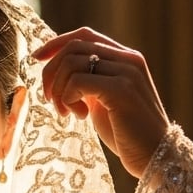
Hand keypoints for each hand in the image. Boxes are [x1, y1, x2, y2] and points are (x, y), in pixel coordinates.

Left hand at [32, 28, 169, 177]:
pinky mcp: (121, 90)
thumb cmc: (127, 133)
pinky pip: (77, 82)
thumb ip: (89, 80)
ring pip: (71, 64)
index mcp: (126, 58)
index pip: (84, 35)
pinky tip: (79, 116)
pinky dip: (68, 99)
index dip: (56, 43)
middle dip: (51, 72)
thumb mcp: (104, 100)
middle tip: (50, 100)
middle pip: (73, 47)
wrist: (156, 157)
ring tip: (66, 112)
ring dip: (59, 90)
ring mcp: (127, 73)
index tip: (37, 58)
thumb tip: (57, 70)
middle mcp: (128, 59)